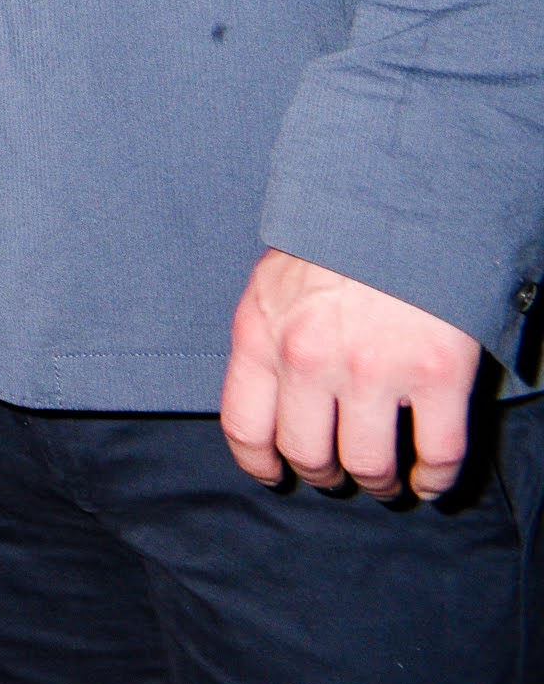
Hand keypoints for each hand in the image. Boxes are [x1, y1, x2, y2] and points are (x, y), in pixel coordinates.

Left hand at [221, 248, 485, 499]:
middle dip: (324, 474)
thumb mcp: (274, 282)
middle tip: (340, 473)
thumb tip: (267, 393)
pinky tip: (430, 479)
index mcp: (261, 333)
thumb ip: (268, 336)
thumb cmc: (335, 242)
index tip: (276, 475)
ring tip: (386, 479)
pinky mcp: (435, 373)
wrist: (400, 201)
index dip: (261, 463)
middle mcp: (308, 357)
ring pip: (368, 463)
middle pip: (307, 453)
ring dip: (378, 481)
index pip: (244, 425)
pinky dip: (435, 479)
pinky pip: (437, 454)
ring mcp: (373, 368)